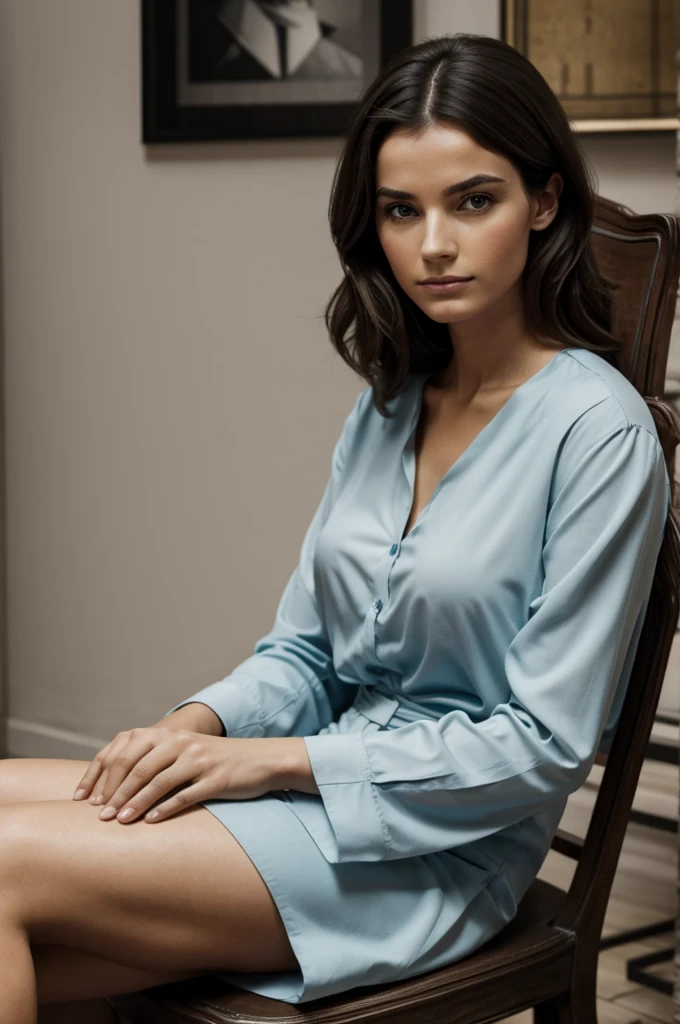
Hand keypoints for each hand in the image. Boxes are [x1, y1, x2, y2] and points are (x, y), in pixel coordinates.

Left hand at [72, 725, 280, 823]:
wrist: (260, 760)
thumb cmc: (215, 761)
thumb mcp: (183, 751)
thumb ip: (153, 759)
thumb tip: (112, 784)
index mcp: (169, 735)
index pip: (125, 753)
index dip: (103, 776)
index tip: (87, 799)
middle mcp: (181, 743)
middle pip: (138, 768)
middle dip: (116, 793)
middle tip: (101, 816)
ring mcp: (199, 760)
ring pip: (158, 782)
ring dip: (135, 804)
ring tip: (120, 821)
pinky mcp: (215, 779)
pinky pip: (184, 796)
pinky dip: (164, 810)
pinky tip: (150, 822)